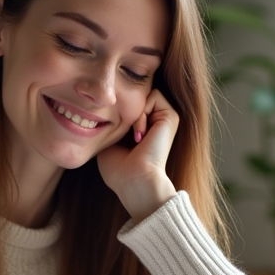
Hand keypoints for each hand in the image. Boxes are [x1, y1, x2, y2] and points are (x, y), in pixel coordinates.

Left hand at [96, 89, 178, 222]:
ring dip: (133, 113)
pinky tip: (139, 133)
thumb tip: (103, 107)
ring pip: (144, 94)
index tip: (114, 135)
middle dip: (125, 111)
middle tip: (126, 137)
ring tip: (134, 136)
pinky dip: (141, 111)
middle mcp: (156, 122)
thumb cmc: (119, 170)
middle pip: (134, 96)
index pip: (127, 104)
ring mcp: (165, 118)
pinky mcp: (171, 116)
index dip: (116, 111)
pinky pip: (153, 95)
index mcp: (143, 128)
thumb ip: (110, 124)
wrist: (135, 180)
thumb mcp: (109, 142)